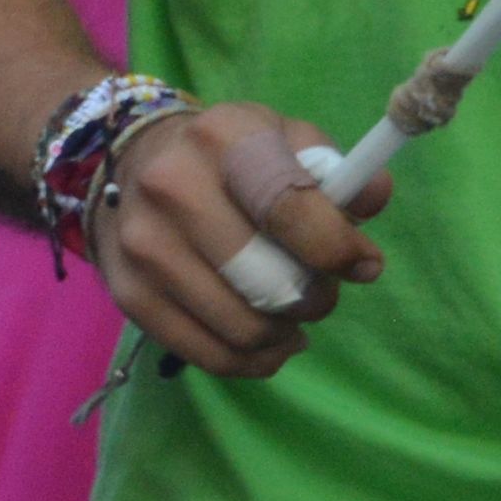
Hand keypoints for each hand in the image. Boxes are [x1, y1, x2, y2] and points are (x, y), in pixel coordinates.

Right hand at [103, 101, 381, 372]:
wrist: (135, 164)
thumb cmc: (230, 158)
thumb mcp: (285, 140)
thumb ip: (337, 170)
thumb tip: (371, 198)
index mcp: (223, 139)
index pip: (291, 209)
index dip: (338, 249)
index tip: (361, 264)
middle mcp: (173, 188)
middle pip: (270, 281)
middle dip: (314, 299)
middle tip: (319, 293)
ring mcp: (144, 245)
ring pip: (243, 327)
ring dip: (284, 333)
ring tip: (291, 316)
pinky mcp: (129, 293)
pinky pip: (208, 355)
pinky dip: (252, 360)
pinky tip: (267, 343)